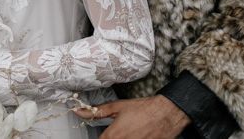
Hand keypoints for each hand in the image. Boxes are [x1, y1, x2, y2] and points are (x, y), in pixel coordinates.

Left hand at [73, 95, 190, 138]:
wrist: (165, 114)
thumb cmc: (143, 109)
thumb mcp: (118, 107)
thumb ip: (97, 111)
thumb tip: (79, 111)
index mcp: (112, 135)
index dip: (101, 138)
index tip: (105, 135)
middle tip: (121, 132)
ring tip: (129, 132)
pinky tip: (135, 135)